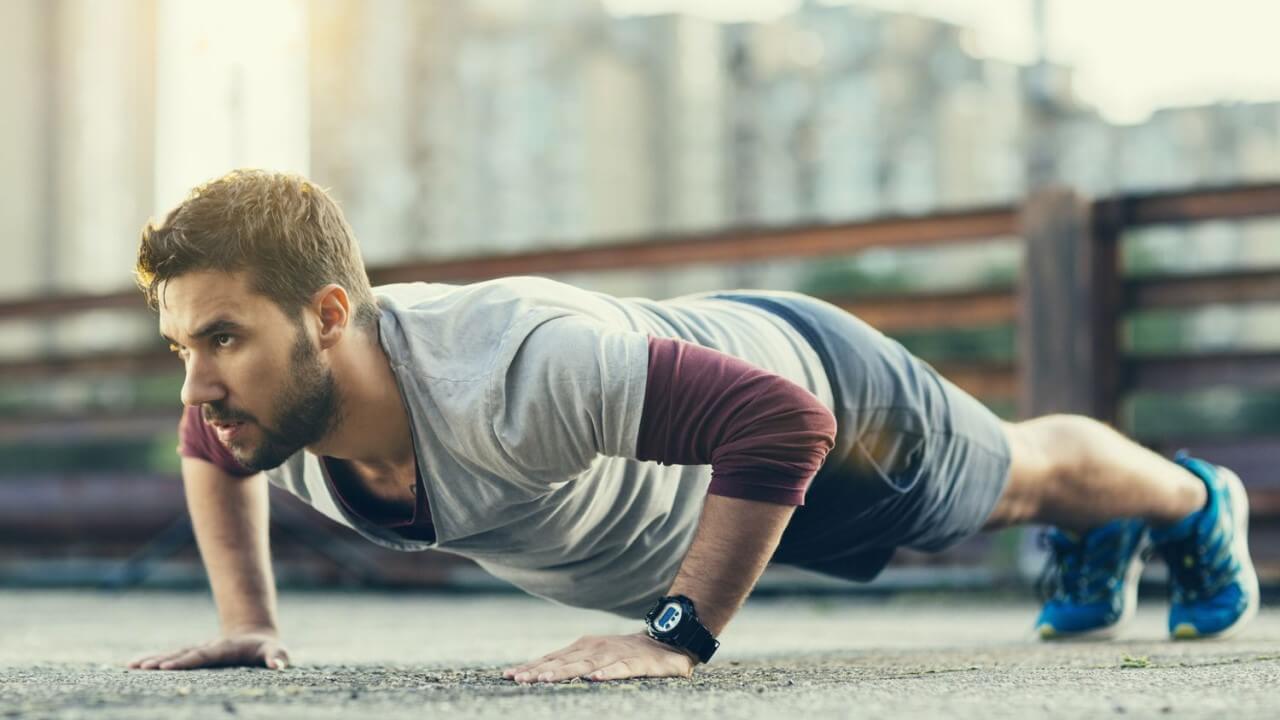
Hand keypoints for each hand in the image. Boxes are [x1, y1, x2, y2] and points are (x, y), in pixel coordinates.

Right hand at [127, 629, 288, 670]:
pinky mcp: (192, 654)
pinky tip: (133, 665)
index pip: (202, 656)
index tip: (166, 668)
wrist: (254, 633)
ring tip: (130, 666)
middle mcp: (207, 648)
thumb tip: (279, 665)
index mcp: (224, 649)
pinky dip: (151, 660)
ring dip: (152, 660)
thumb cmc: (266, 648)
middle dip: (161, 661)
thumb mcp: (276, 651)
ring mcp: (197, 650)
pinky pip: (169, 656)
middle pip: (181, 654)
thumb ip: (277, 657)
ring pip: (172, 654)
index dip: (185, 662)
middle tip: (140, 668)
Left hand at [502, 632, 694, 683]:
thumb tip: (539, 672)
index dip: (531, 667)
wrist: (665, 643)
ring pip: (586, 665)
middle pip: (564, 662)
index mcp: (583, 647)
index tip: (509, 676)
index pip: (552, 658)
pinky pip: (620, 669)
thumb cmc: (624, 653)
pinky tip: (595, 678)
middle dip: (540, 671)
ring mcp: (615, 654)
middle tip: (520, 679)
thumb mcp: (594, 656)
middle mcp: (595, 648)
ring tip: (548, 679)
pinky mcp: (636, 663)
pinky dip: (607, 673)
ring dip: (566, 671)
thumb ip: (571, 663)